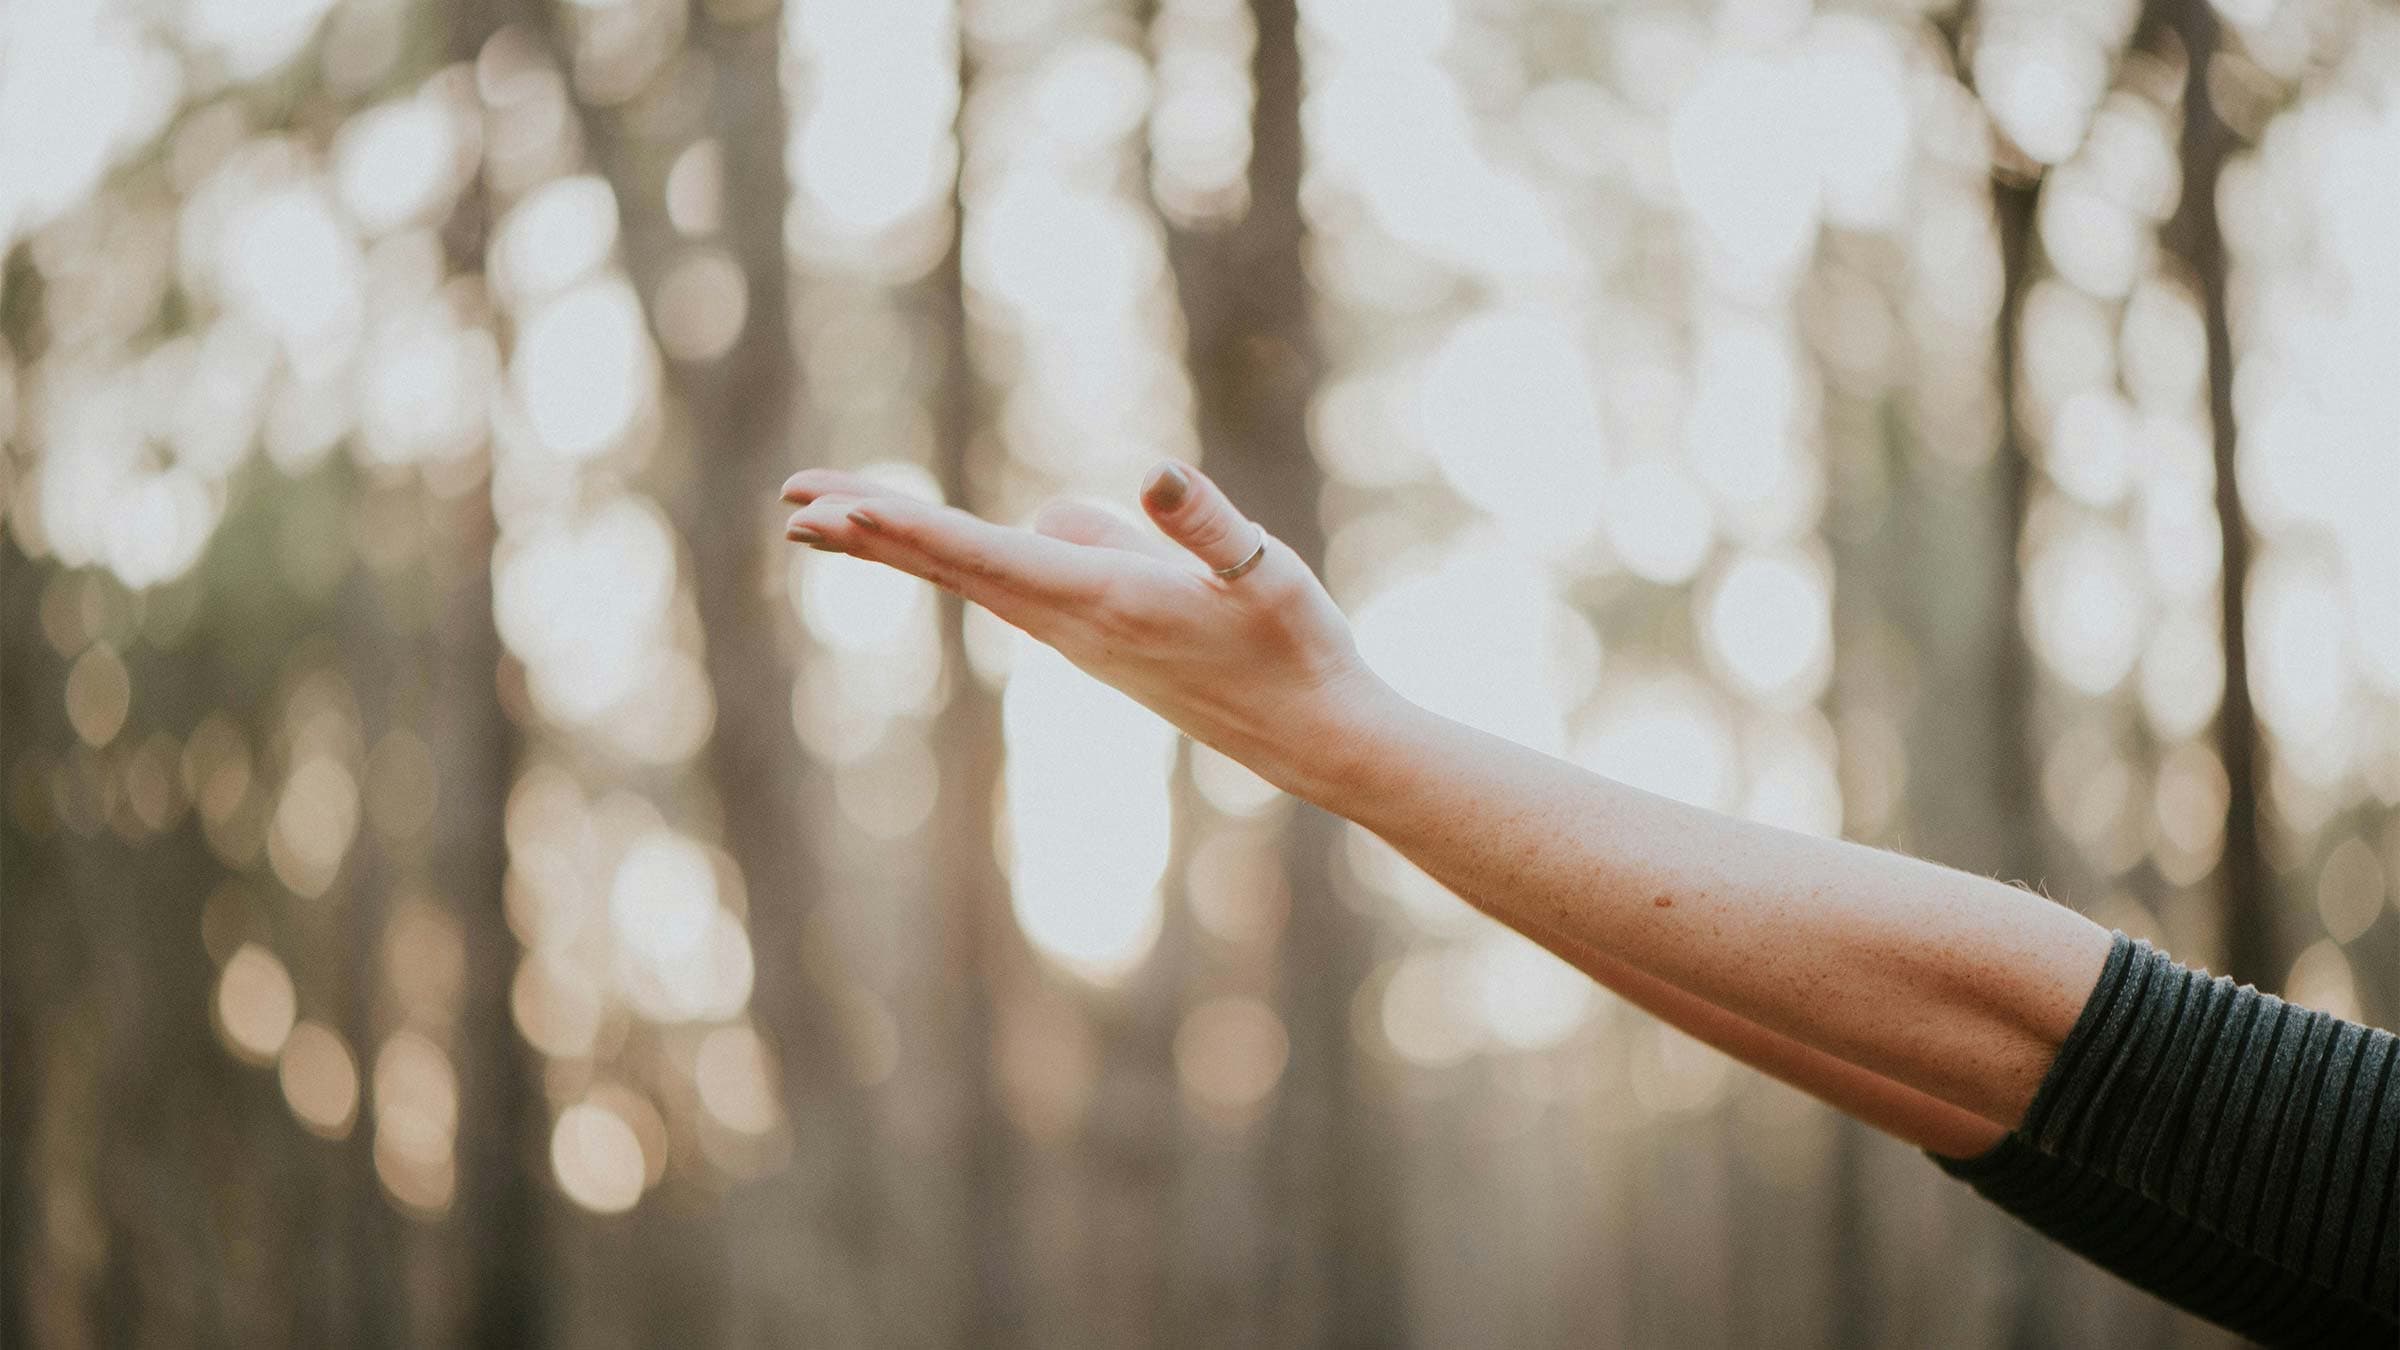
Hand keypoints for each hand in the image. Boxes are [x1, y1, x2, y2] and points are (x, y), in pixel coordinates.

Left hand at [777, 460, 1398, 799]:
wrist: (1316, 736)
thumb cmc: (1298, 649)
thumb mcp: (1265, 572)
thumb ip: (1207, 525)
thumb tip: (1152, 475)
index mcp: (1104, 600)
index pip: (984, 556)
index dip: (906, 528)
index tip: (834, 511)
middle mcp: (1073, 624)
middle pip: (952, 566)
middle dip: (870, 532)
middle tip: (791, 505)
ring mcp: (1079, 636)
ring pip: (973, 575)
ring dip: (901, 543)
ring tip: (833, 514)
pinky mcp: (1096, 639)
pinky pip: (1009, 584)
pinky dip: (954, 558)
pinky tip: (945, 543)